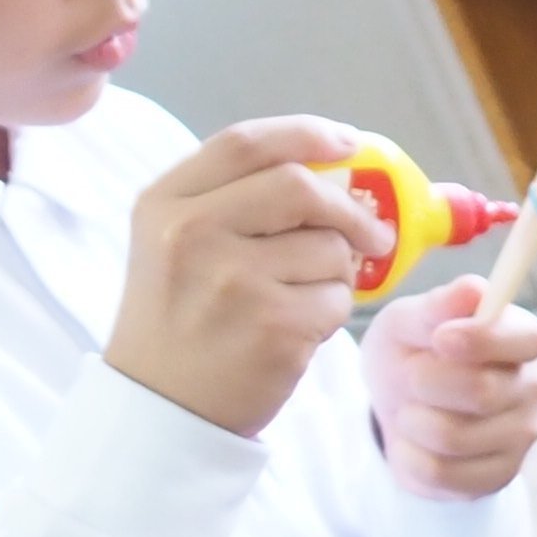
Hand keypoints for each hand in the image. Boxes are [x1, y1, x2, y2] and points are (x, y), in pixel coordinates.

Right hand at [103, 114, 391, 439]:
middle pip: (300, 187)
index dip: (306, 134)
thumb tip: (334, 170)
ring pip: (329, 249)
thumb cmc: (183, 318)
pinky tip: (301, 328)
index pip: (245, 143)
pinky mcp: (273, 326)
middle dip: (349, 209)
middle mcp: (193, 232)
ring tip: (305, 296)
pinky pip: (337, 300)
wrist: (163, 403)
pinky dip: (334, 312)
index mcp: (165, 202)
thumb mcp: (177, 243)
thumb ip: (238, 202)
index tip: (350, 141)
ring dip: (339, 272)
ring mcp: (233, 280)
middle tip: (374, 236)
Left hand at [363, 275, 536, 496]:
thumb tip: (474, 288)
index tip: (442, 339)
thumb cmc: (409, 353)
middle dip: (424, 381)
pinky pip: (441, 474)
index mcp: (518, 340)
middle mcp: (531, 388)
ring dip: (411, 421)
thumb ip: (436, 307)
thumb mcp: (407, 321)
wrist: (397, 408)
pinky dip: (408, 456)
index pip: (527, 339)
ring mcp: (521, 438)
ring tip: (410, 411)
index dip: (483, 340)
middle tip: (410, 375)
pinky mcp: (498, 477)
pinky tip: (412, 443)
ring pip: (454, 437)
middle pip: (481, 392)